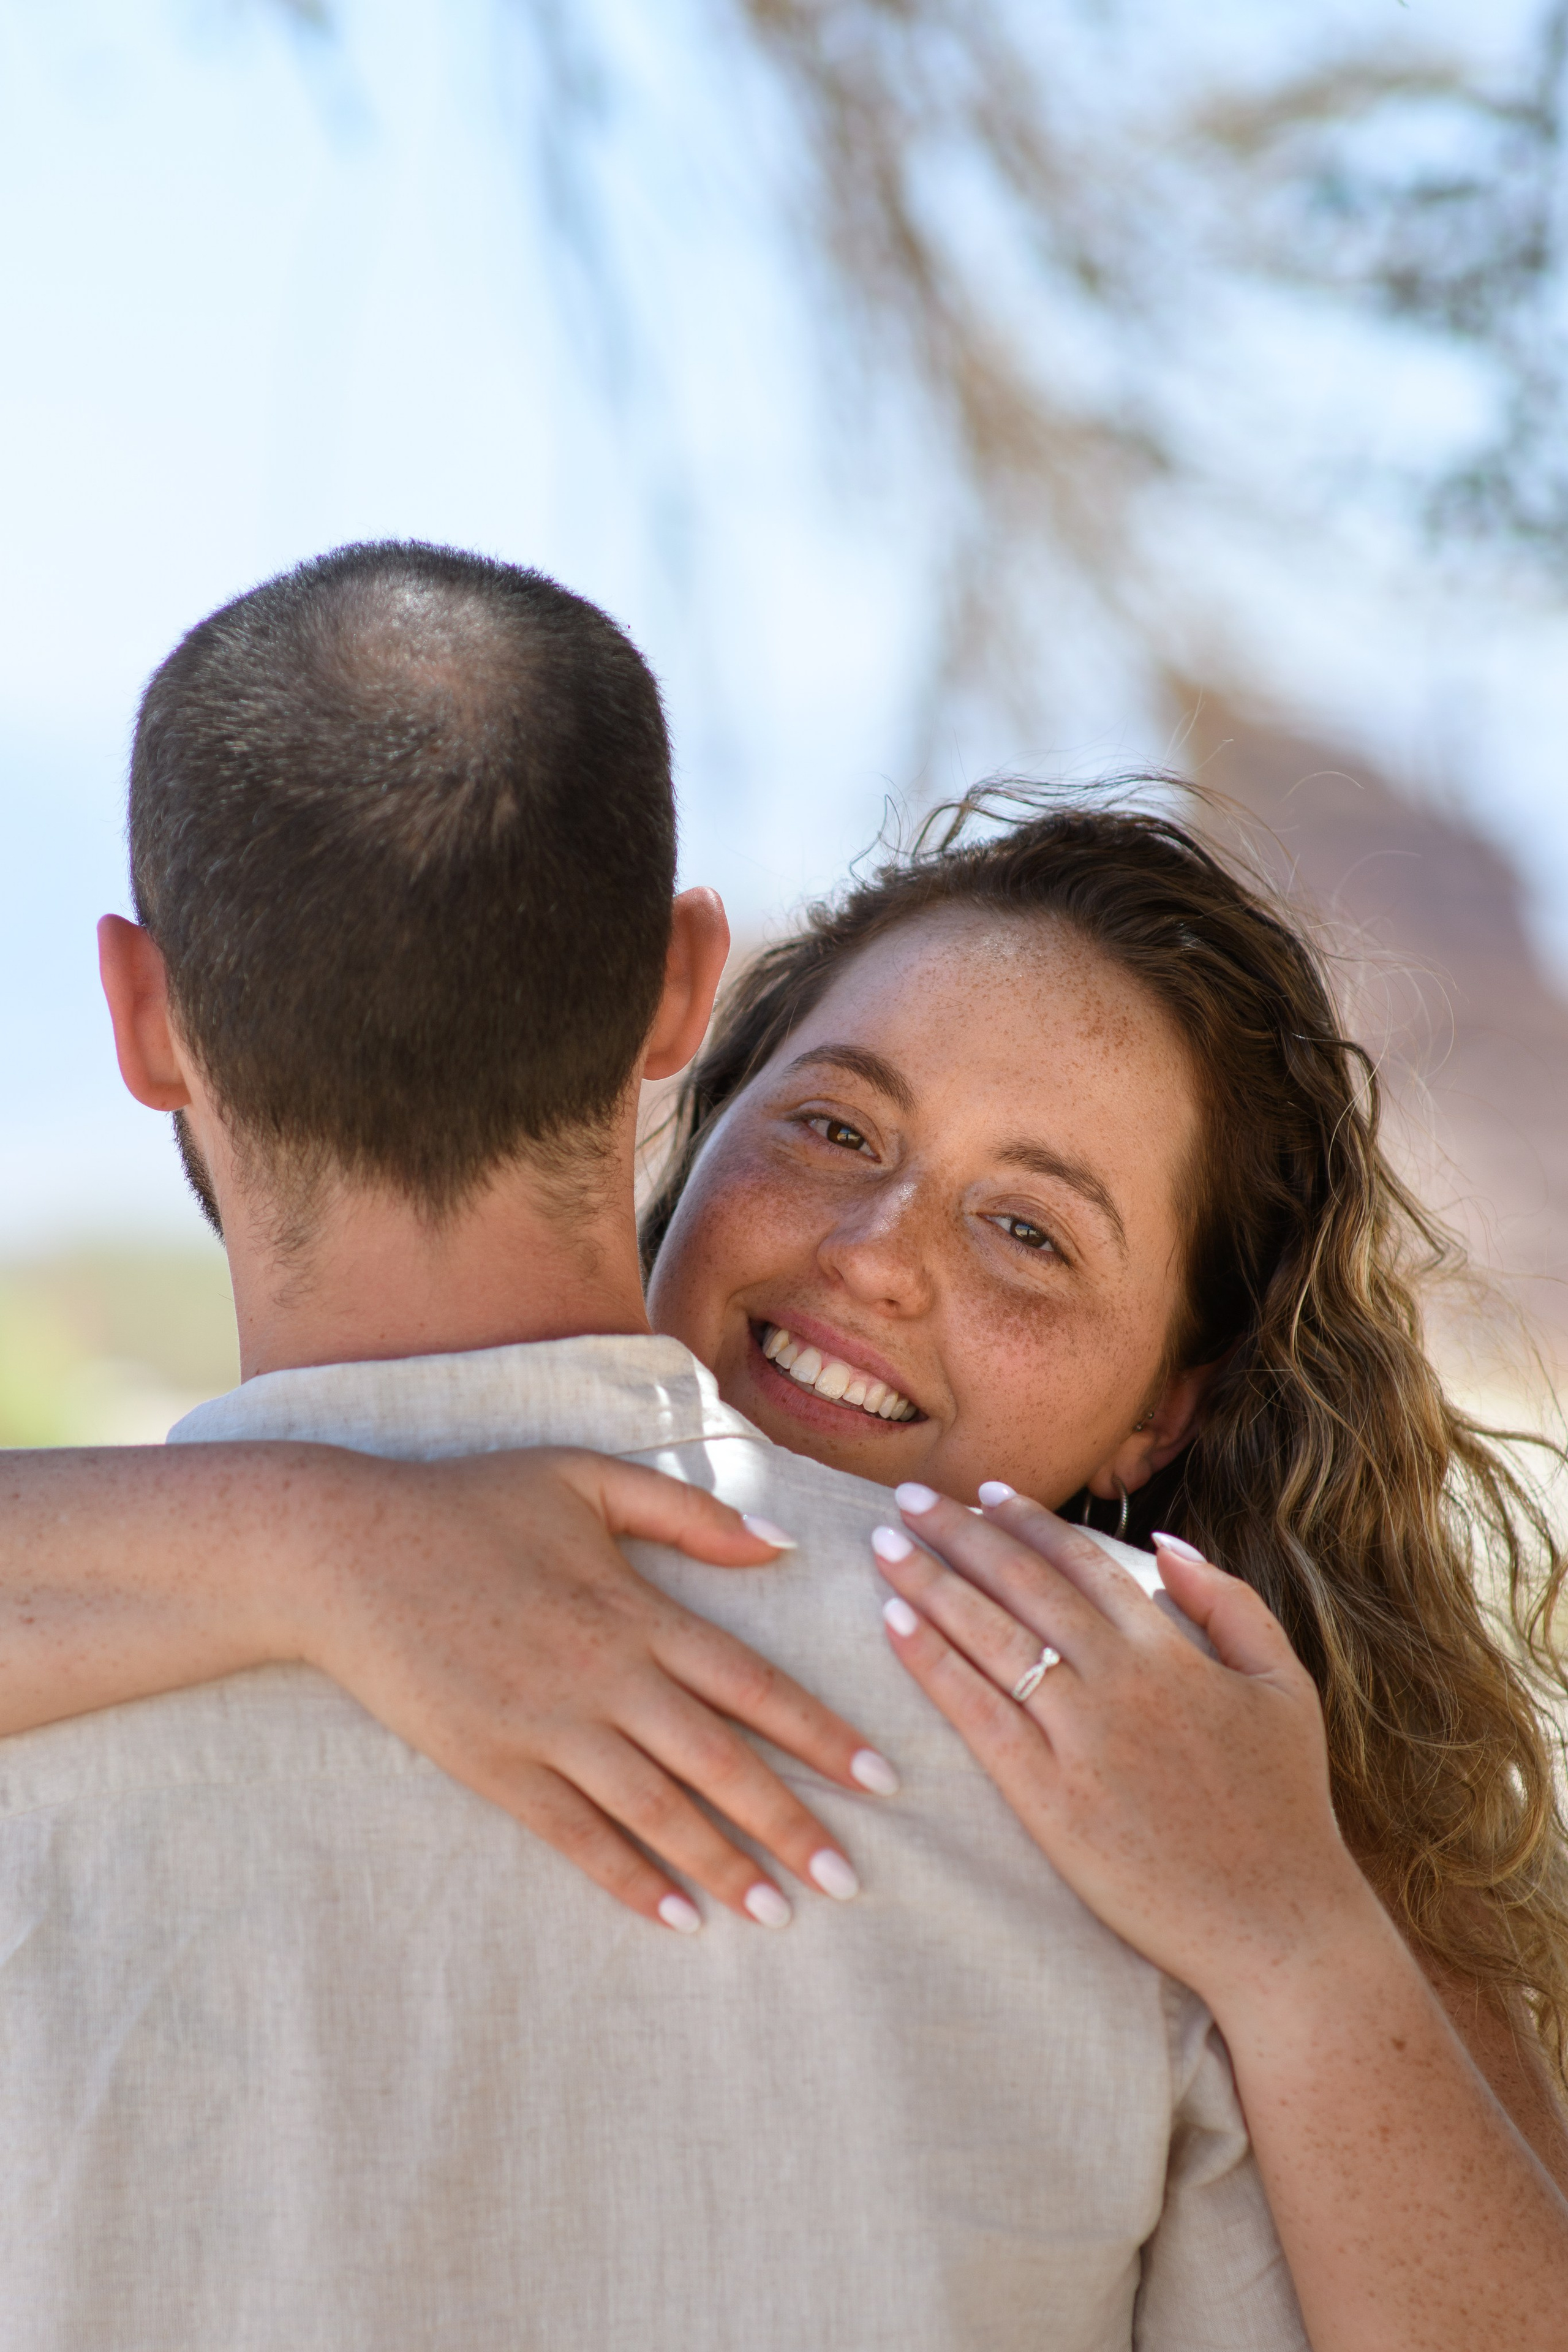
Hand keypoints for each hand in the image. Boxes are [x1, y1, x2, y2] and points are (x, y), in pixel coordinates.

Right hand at [265, 1446, 896, 1934]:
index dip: (821, 1735)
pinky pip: (574, 1836)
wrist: (344, 1552)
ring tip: (778, 1914)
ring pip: (656, 1811)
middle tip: (851, 1880)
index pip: (753, 1684)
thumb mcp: (585, 1480)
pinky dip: (629, 1879)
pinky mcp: (493, 1766)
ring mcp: (546, 1728)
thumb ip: (688, 1515)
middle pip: (719, 1763)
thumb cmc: (469, 1504)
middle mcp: (605, 1677)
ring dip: (723, 1864)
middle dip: (792, 1824)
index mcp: (636, 1610)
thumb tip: (781, 1547)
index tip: (881, 1779)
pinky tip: (676, 1917)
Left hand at [871, 1482, 1372, 2008]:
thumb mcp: (1285, 1686)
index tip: (984, 1492)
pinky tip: (893, 1624)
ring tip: (883, 1544)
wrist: (1277, 1924)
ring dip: (931, 1583)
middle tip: (908, 1496)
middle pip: (1022, 1586)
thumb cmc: (1285, 1807)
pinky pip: (976, 1715)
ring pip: (990, 1638)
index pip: (1083, 1563)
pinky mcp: (1049, 1801)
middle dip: (960, 1533)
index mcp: (1172, 1653)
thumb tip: (1165, 1545)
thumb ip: (1231, 1605)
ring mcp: (1081, 1741)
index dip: (1028, 1521)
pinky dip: (932, 1664)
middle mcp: (1120, 1684)